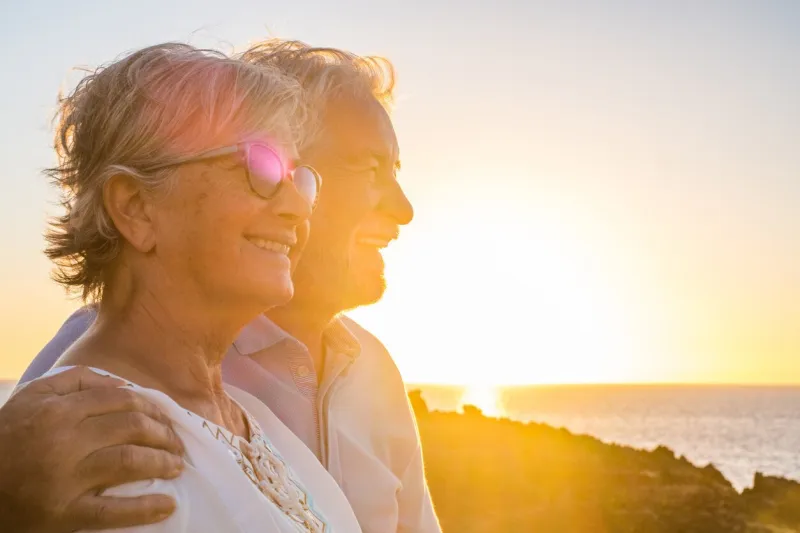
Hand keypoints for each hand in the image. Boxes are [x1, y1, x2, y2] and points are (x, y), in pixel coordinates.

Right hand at [0, 366, 184, 531]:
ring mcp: (65, 478)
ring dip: (162, 462)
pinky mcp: (63, 513)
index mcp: (59, 410)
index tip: (165, 417)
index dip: (151, 407)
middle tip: (176, 442)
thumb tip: (122, 384)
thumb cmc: (9, 437)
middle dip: (163, 433)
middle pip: (131, 427)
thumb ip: (76, 381)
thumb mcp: (33, 396)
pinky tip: (168, 505)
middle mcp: (64, 441)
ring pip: (129, 461)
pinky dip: (145, 508)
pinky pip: (112, 510)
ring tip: (177, 465)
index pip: (121, 400)